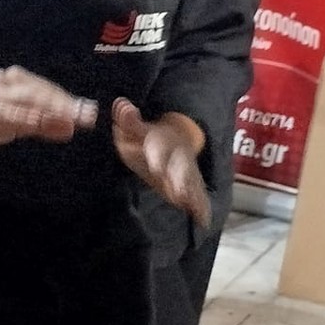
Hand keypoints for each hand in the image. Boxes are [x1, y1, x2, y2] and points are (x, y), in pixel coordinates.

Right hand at [0, 68, 97, 149]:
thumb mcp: (11, 125)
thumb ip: (38, 125)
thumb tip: (69, 129)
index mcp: (14, 81)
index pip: (46, 90)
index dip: (69, 101)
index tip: (90, 113)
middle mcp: (5, 81)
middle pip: (41, 92)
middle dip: (65, 105)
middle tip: (87, 116)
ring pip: (27, 99)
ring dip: (50, 109)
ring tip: (69, 119)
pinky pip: (6, 112)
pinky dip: (24, 116)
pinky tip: (38, 122)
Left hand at [112, 99, 211, 228]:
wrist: (178, 138)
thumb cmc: (150, 139)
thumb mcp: (136, 128)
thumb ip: (128, 120)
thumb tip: (120, 105)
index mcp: (161, 144)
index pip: (158, 150)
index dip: (157, 157)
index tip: (157, 167)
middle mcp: (176, 159)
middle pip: (179, 170)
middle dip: (179, 180)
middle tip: (179, 193)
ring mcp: (185, 173)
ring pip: (190, 184)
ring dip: (191, 196)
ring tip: (195, 209)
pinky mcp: (190, 186)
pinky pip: (197, 198)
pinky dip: (201, 208)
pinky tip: (204, 220)